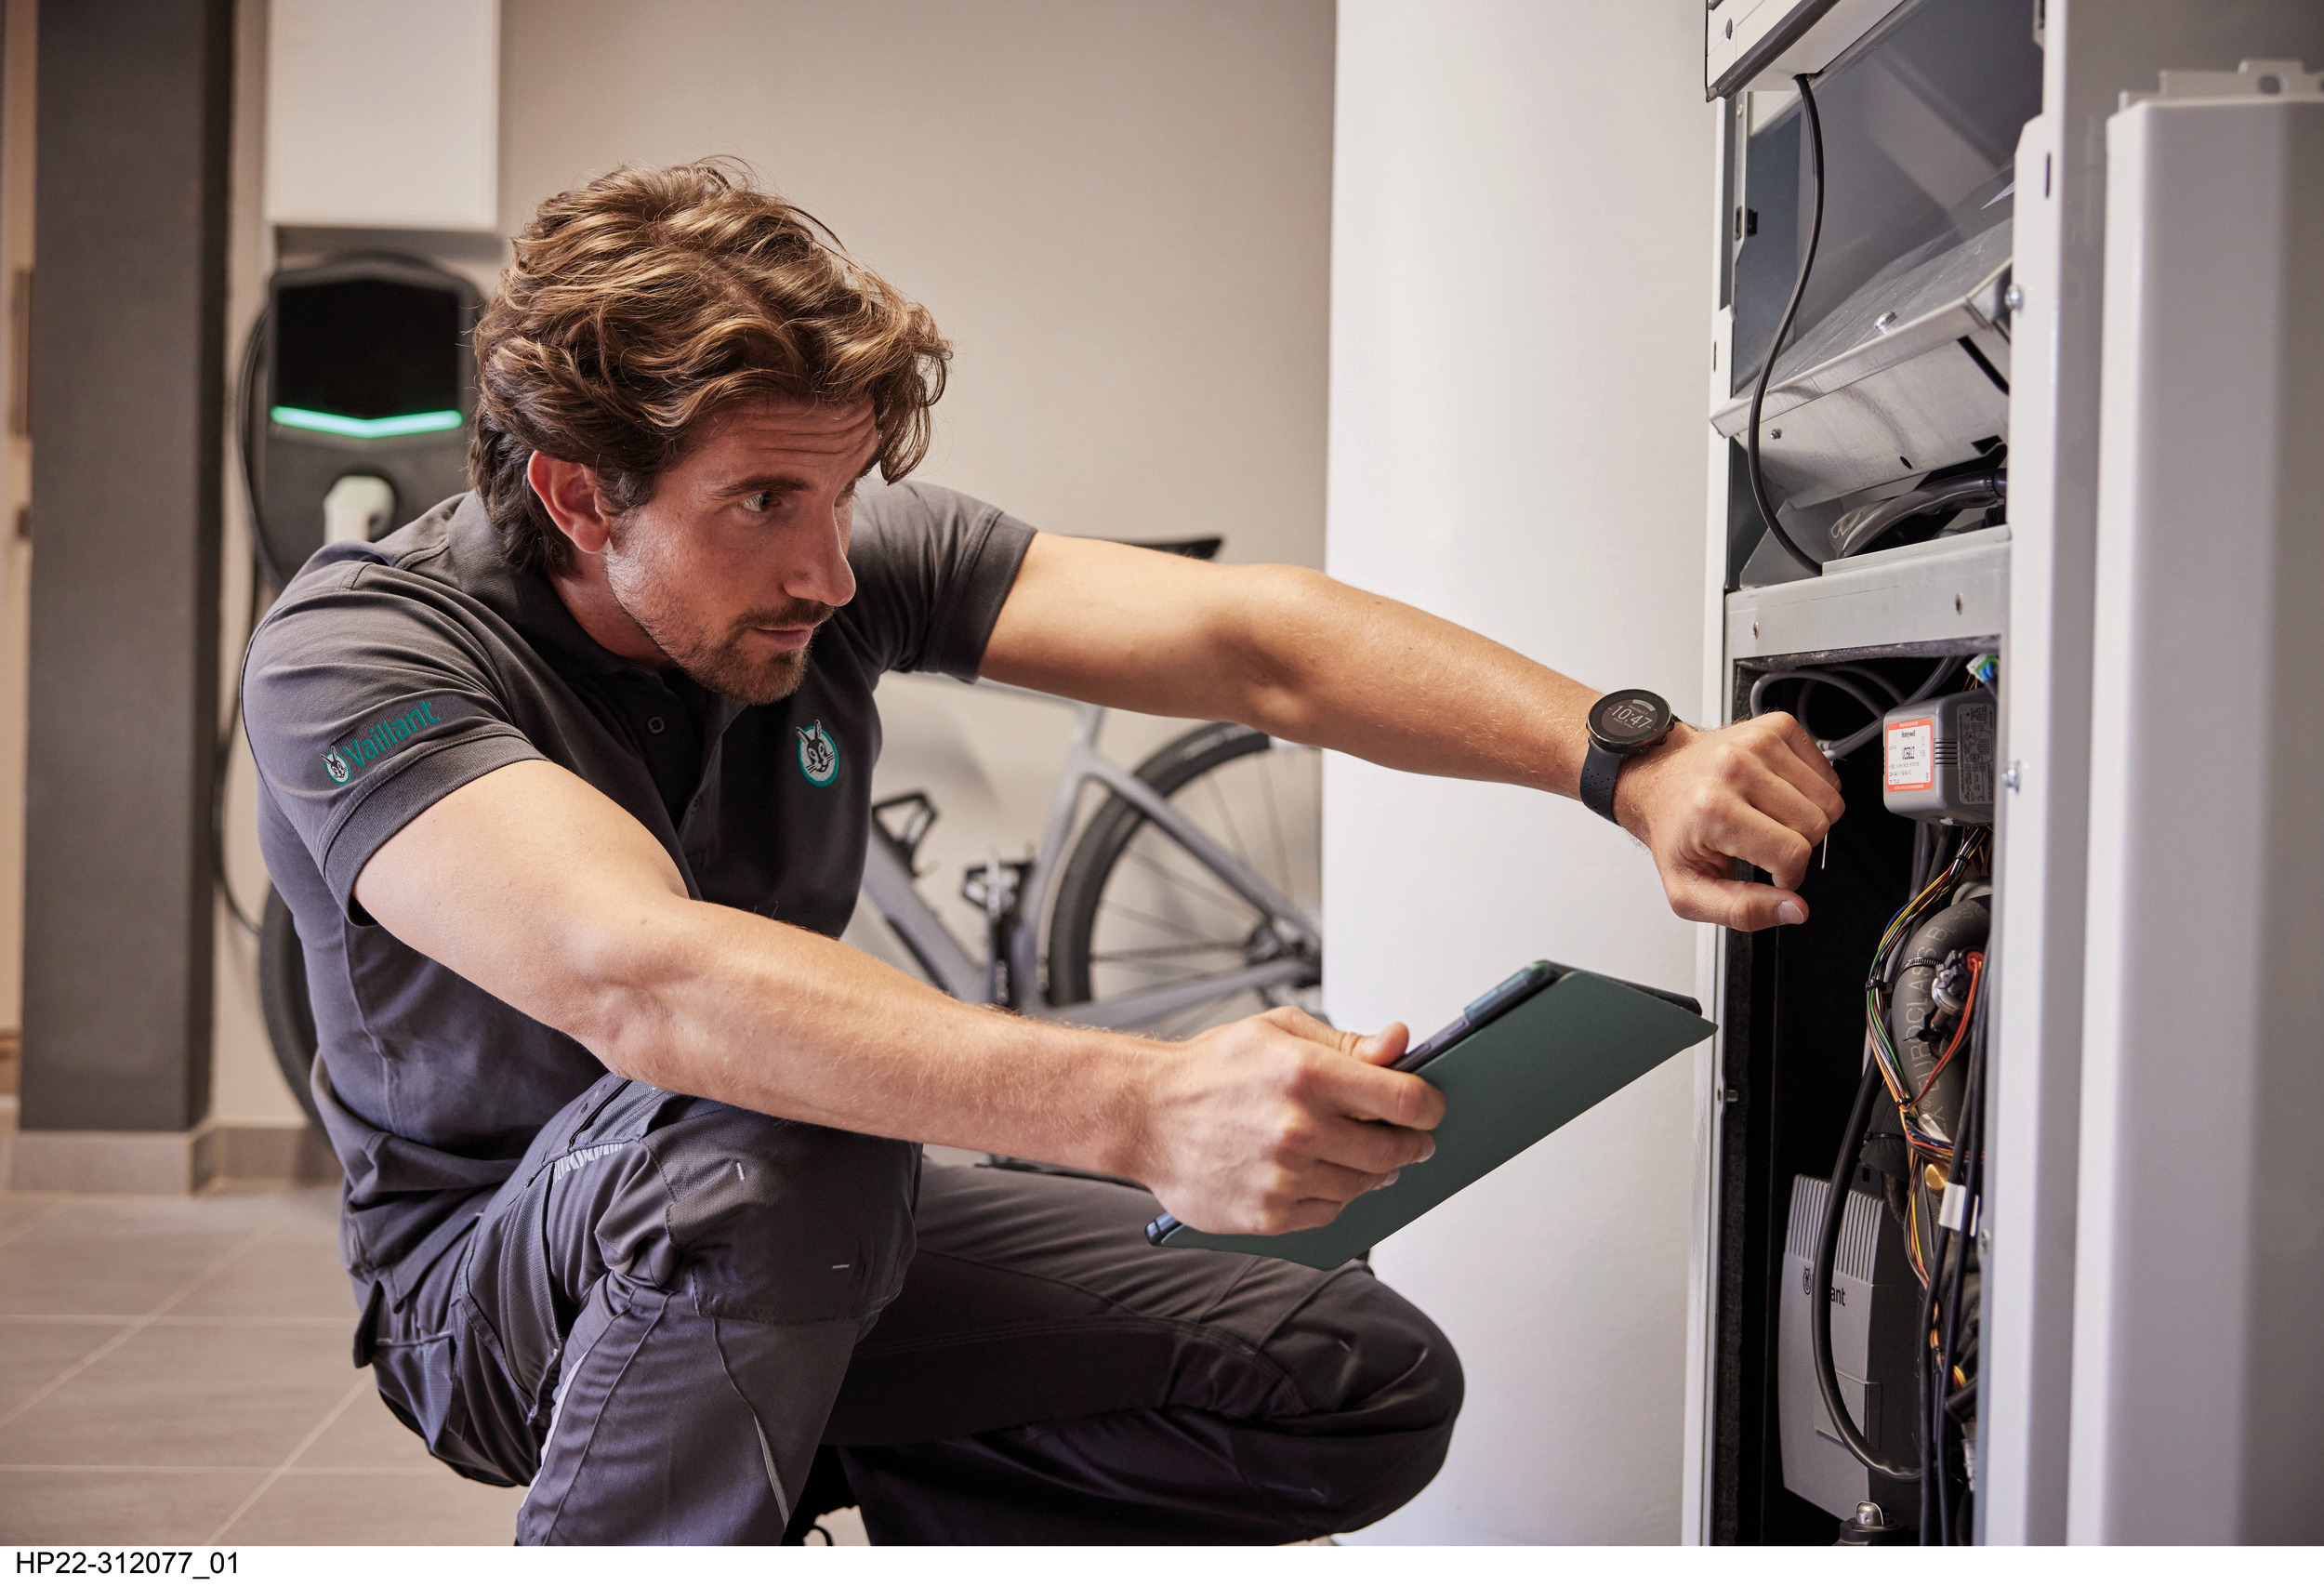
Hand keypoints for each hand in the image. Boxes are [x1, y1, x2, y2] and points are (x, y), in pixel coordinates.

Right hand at [1132, 1006, 1443, 1235]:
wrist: (1144, 1113)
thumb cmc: (1212, 1069)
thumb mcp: (1281, 1031)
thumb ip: (1348, 1043)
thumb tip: (1402, 1043)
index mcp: (1308, 1073)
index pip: (1405, 1099)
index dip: (1430, 1106)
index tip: (1431, 1108)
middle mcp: (1299, 1128)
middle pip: (1393, 1149)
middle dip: (1410, 1143)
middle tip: (1409, 1139)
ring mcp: (1284, 1176)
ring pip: (1365, 1185)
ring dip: (1372, 1171)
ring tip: (1357, 1152)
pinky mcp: (1268, 1215)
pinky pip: (1331, 1213)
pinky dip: (1336, 1195)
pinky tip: (1321, 1173)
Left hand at [1613, 713, 1844, 931]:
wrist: (1659, 781)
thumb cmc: (1674, 831)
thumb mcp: (1689, 890)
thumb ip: (1742, 911)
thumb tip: (1794, 909)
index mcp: (1714, 810)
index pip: (1792, 854)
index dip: (1789, 875)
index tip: (1770, 872)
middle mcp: (1736, 769)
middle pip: (1816, 825)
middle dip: (1798, 846)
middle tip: (1764, 843)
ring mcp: (1758, 743)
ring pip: (1829, 799)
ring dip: (1807, 818)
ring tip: (1769, 819)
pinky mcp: (1775, 728)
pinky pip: (1828, 773)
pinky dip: (1812, 790)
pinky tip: (1778, 795)